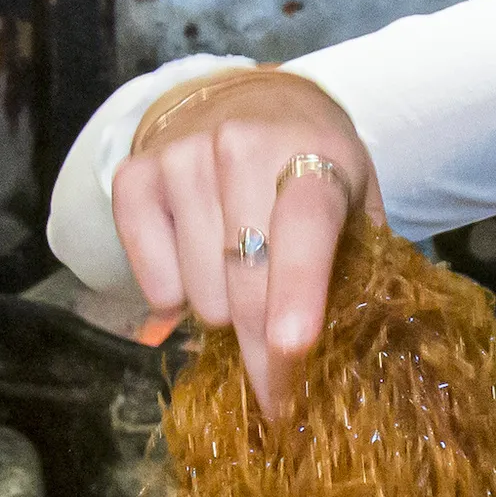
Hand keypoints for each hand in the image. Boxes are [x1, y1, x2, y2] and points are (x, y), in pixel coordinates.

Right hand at [110, 72, 384, 414]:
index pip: (302, 227)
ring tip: (243, 288)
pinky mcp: (133, 176)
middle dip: (265, 354)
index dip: (297, 289)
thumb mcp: (358, 202)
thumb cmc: (315, 169)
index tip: (292, 347)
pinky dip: (174, 298)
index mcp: (313, 154)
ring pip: (199, 293)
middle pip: (246, 279)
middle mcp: (239, 146)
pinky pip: (152, 281)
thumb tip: (360, 358)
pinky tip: (196, 271)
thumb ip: (361, 266)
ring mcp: (181, 158)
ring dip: (224, 315)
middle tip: (280, 394)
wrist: (249, 102)